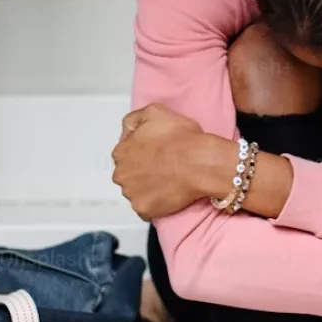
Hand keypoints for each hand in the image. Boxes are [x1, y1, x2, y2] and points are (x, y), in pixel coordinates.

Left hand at [111, 103, 208, 220]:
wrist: (201, 164)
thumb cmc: (182, 139)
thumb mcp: (154, 111)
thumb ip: (133, 119)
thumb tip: (127, 129)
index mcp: (121, 151)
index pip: (124, 154)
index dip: (141, 152)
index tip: (155, 153)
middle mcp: (121, 174)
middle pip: (128, 174)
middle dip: (141, 171)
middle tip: (162, 167)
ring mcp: (132, 194)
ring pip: (136, 192)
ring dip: (147, 187)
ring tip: (167, 180)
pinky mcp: (144, 209)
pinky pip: (146, 208)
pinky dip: (155, 203)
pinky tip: (167, 193)